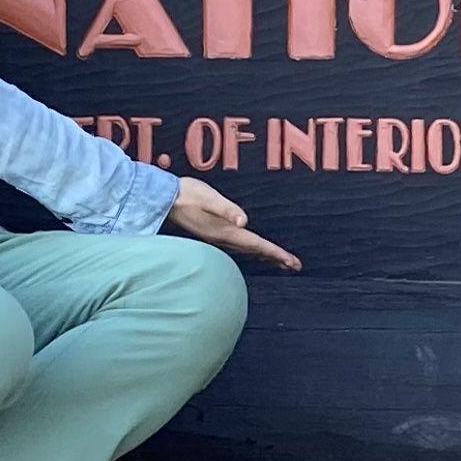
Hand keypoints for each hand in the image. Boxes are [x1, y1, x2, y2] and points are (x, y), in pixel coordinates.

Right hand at [165, 176, 299, 271]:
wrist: (165, 199)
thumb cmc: (188, 194)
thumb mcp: (209, 198)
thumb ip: (226, 209)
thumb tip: (243, 221)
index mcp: (225, 231)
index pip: (256, 244)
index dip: (275, 253)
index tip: (293, 262)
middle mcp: (223, 238)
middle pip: (255, 250)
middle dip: (276, 258)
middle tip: (295, 266)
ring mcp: (217, 237)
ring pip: (248, 250)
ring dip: (265, 255)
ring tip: (282, 262)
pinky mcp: (213, 233)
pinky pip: (239, 245)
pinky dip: (253, 249)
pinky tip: (255, 250)